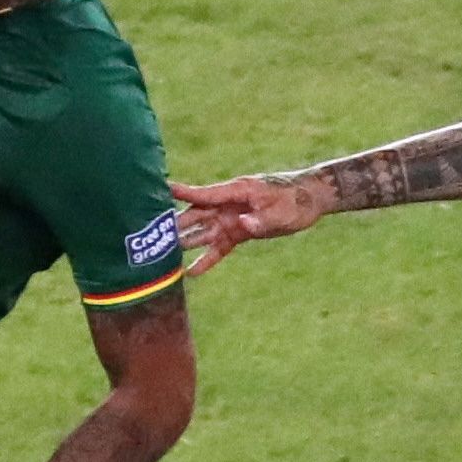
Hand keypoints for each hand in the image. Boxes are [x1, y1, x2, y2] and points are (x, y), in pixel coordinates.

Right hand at [171, 173, 330, 274]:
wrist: (310, 200)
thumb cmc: (296, 200)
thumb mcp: (281, 211)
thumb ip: (260, 220)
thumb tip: (241, 225)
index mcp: (237, 192)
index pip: (204, 194)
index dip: (183, 193)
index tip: (161, 189)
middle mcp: (229, 206)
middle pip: (196, 215)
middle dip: (174, 223)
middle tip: (151, 232)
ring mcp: (232, 219)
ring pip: (202, 232)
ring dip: (184, 242)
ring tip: (161, 254)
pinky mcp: (239, 233)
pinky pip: (218, 248)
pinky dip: (205, 259)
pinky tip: (190, 273)